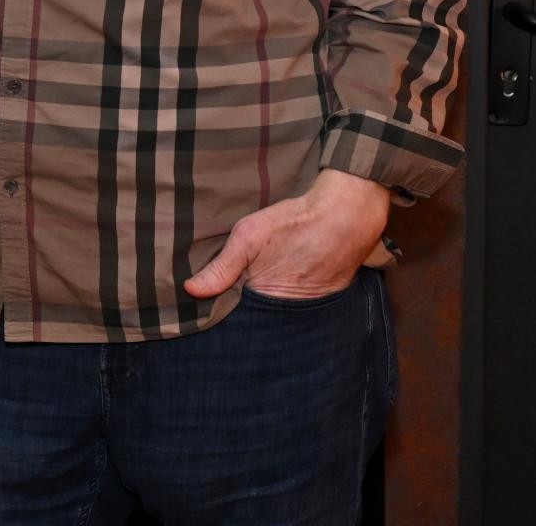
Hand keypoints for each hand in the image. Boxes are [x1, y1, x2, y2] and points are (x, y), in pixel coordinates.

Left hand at [183, 168, 392, 301]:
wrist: (345, 215)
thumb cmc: (294, 222)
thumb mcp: (249, 236)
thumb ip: (222, 267)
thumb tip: (190, 290)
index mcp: (265, 298)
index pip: (235, 319)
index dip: (220, 311)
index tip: (203, 308)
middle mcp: (288, 312)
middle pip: (256, 320)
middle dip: (242, 313)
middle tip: (225, 301)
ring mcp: (309, 310)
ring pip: (276, 316)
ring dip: (264, 309)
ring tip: (254, 291)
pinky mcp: (323, 302)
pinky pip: (297, 309)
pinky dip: (285, 302)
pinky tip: (279, 285)